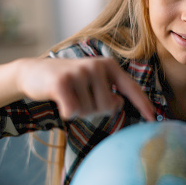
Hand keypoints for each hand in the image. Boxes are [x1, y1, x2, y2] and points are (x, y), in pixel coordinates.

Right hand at [16, 57, 154, 120]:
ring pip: (89, 111)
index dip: (143, 104)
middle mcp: (97, 65)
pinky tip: (59, 101)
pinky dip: (66, 113)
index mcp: (108, 66)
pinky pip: (73, 112)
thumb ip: (109, 92)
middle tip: (79, 97)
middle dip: (94, 110)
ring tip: (68, 96)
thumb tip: (119, 103)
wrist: (32, 72)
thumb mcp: (91, 82)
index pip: (131, 87)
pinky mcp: (63, 82)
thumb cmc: (67, 82)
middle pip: (108, 107)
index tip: (153, 118)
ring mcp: (80, 72)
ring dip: (78, 110)